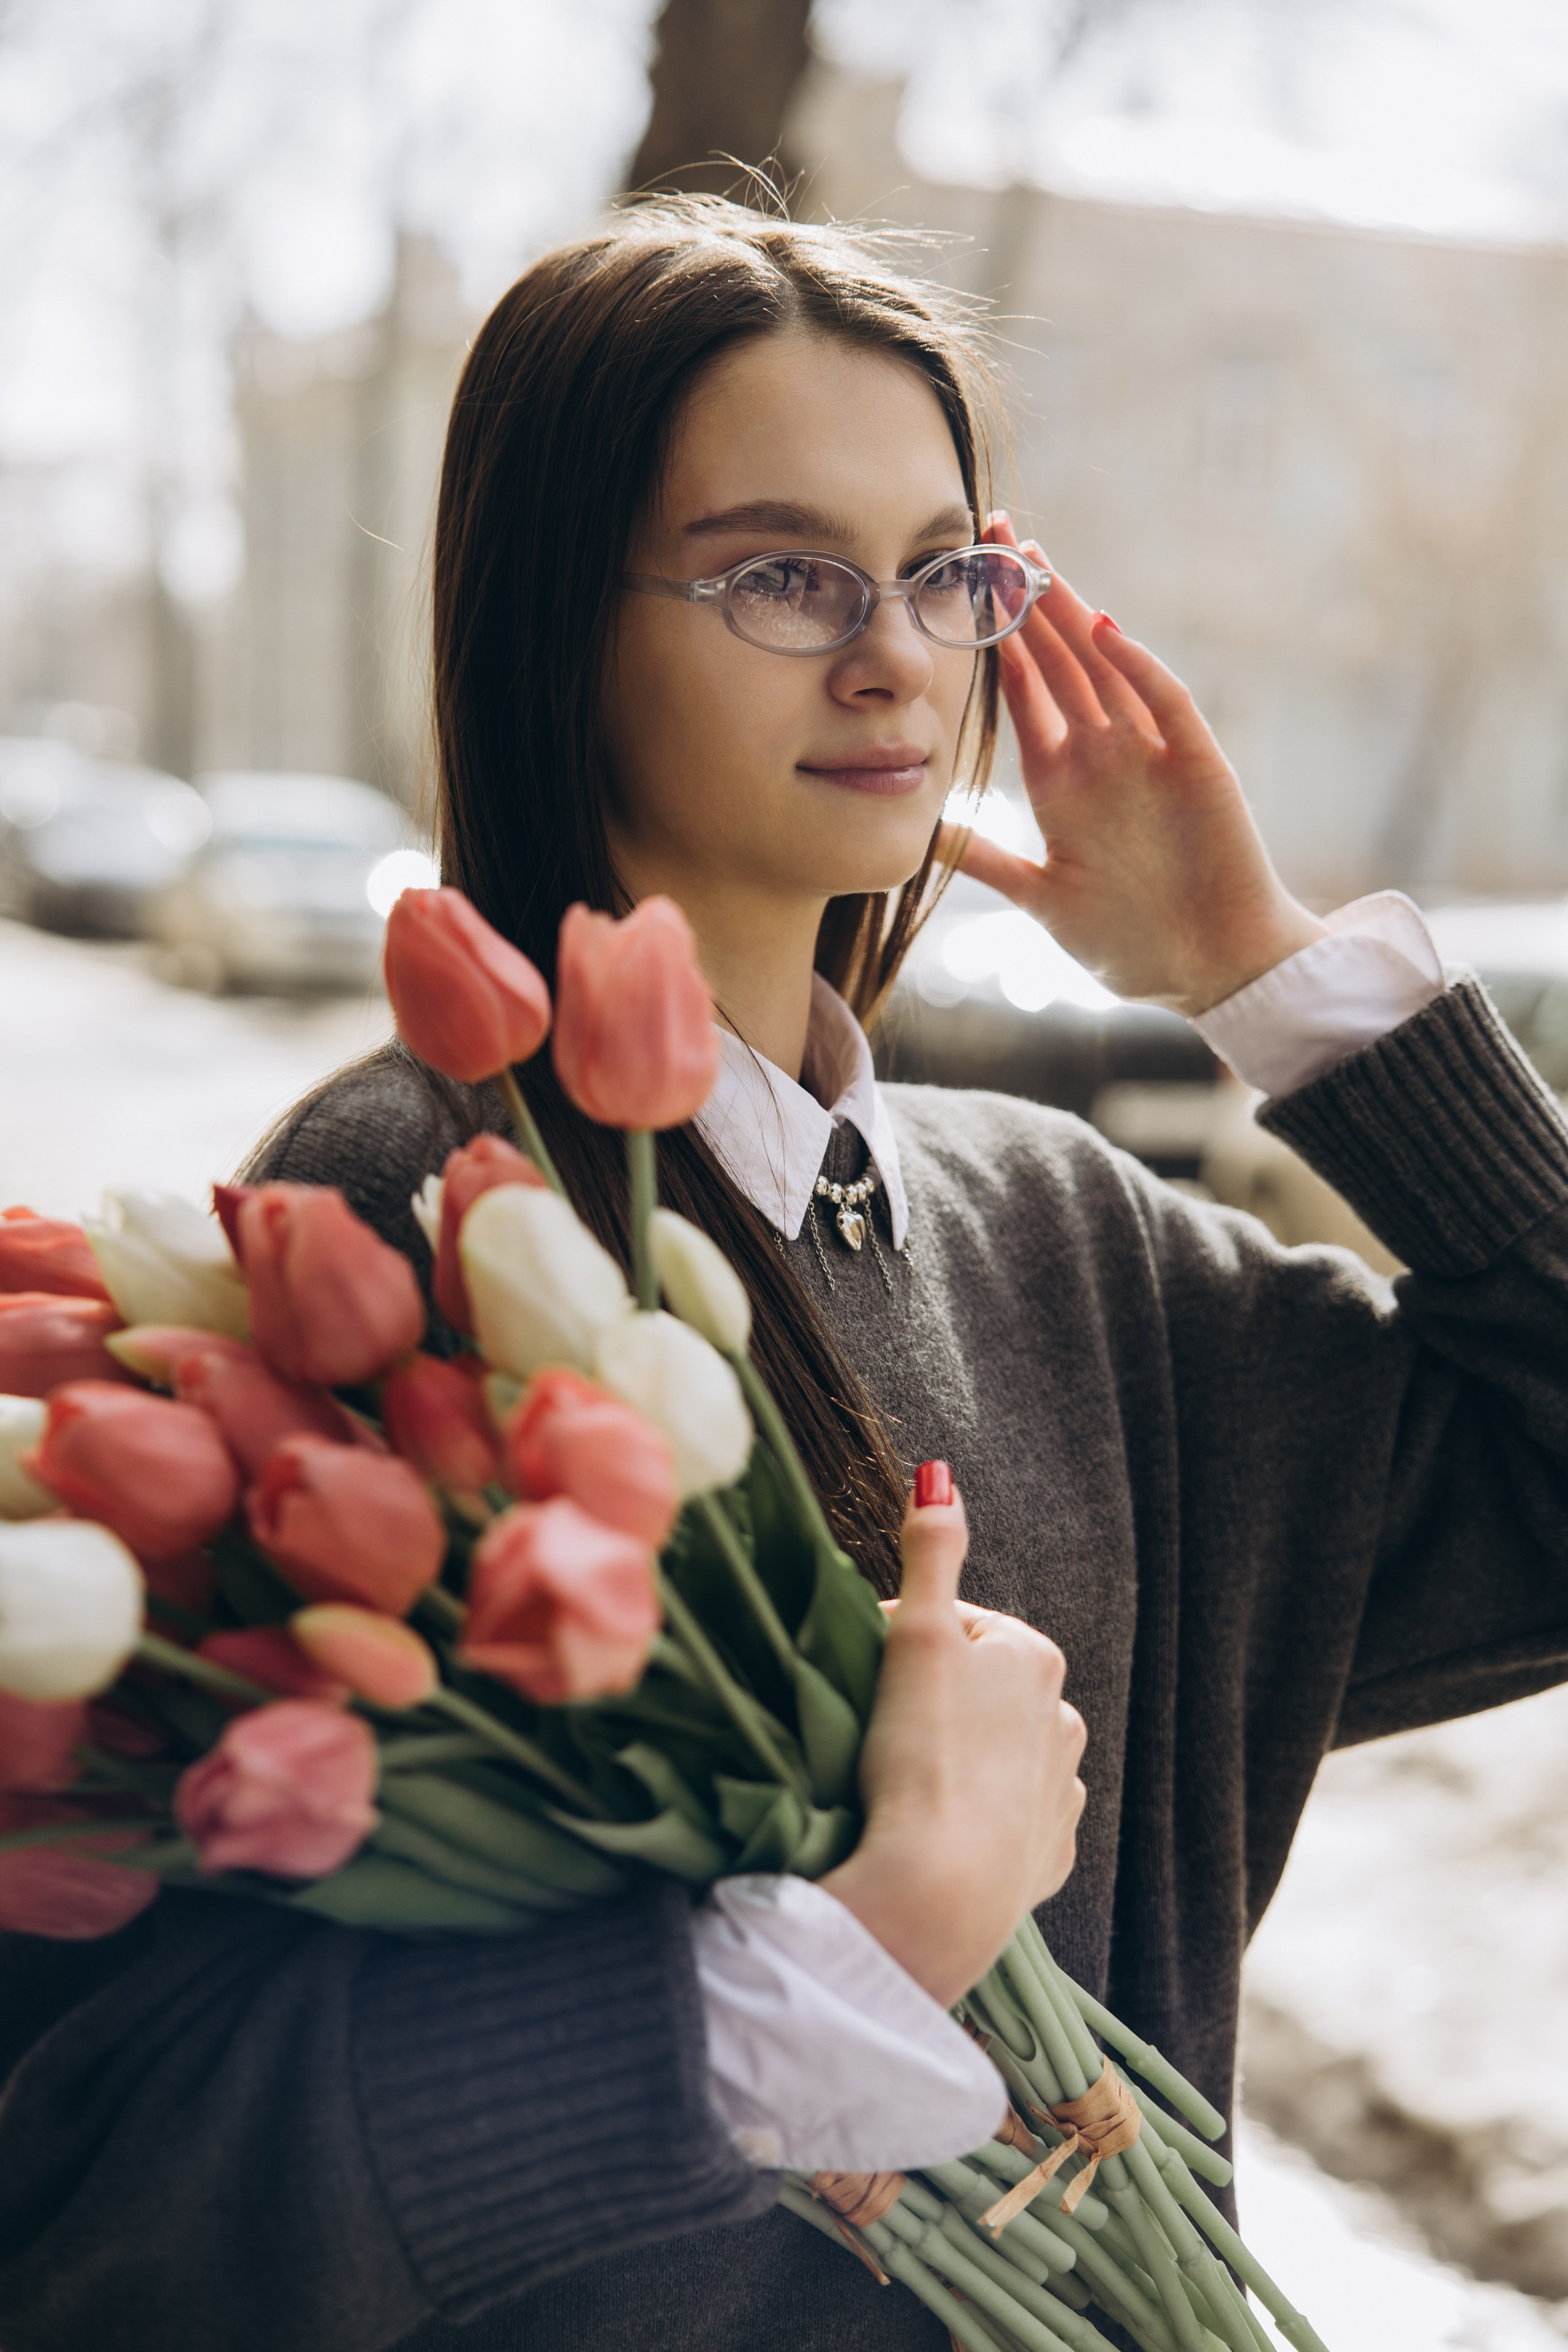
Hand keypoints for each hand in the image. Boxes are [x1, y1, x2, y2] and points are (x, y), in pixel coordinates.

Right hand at [820, 1470, 1085, 2008]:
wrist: (939, 1891)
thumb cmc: (920, 1753)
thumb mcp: (916, 1635)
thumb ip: (929, 1550)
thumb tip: (938, 1473)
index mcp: (1035, 1658)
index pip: (957, 1628)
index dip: (903, 1645)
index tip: (868, 1682)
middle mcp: (1064, 1719)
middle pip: (981, 1692)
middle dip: (937, 1703)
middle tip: (880, 1735)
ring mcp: (1061, 1793)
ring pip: (999, 1755)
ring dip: (959, 1760)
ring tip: (907, 1786)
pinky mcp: (1048, 1857)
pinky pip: (1009, 1823)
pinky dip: (977, 1821)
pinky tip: (939, 1830)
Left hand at [949, 514, 1326, 1015]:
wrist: (1216, 973)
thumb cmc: (1134, 943)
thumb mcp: (1041, 901)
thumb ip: (989, 862)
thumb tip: (923, 835)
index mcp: (1062, 782)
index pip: (1023, 690)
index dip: (995, 637)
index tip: (963, 581)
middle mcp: (1105, 756)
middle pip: (1060, 659)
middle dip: (1027, 598)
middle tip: (991, 532)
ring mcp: (1152, 756)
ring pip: (1105, 668)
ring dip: (1071, 615)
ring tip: (1034, 558)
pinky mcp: (1198, 768)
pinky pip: (1166, 706)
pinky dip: (1138, 669)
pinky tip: (1104, 631)